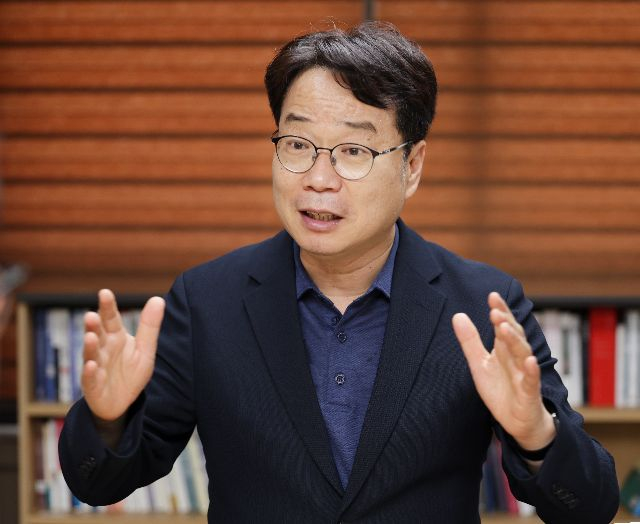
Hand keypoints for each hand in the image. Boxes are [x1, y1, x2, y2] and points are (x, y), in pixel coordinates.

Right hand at [82, 289, 164, 421]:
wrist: (122, 402)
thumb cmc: (131, 372)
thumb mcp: (145, 349)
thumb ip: (149, 326)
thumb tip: (158, 298)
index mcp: (115, 337)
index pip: (111, 319)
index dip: (108, 307)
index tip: (104, 292)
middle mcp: (103, 349)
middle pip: (98, 335)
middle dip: (94, 326)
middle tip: (91, 315)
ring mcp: (96, 367)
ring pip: (91, 355)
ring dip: (89, 346)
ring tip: (90, 337)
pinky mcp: (93, 386)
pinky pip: (90, 379)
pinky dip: (89, 373)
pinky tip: (90, 366)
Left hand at [452, 292, 555, 451]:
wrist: (517, 421)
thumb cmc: (500, 389)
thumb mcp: (479, 364)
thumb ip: (470, 341)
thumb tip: (458, 315)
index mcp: (504, 349)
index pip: (503, 325)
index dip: (500, 311)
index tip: (492, 295)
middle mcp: (516, 358)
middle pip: (514, 336)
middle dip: (505, 323)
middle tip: (494, 311)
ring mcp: (524, 374)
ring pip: (522, 354)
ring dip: (514, 341)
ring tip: (504, 328)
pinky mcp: (529, 393)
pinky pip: (531, 380)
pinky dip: (531, 370)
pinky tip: (529, 361)